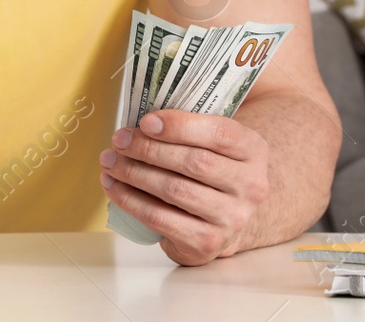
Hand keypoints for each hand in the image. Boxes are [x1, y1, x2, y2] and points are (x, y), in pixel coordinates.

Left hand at [99, 110, 270, 265]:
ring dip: (134, 173)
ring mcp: (232, 218)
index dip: (180, 126)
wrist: (223, 217)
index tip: (145, 122)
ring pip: (174, 190)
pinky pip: (160, 219)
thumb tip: (140, 122)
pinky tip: (114, 187)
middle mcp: (250, 186)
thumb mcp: (213, 143)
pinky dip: (131, 200)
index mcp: (254, 151)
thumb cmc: (211, 170)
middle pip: (194, 162)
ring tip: (110, 161)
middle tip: (119, 141)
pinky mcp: (207, 243)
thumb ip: (188, 128)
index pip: (220, 133)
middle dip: (148, 149)